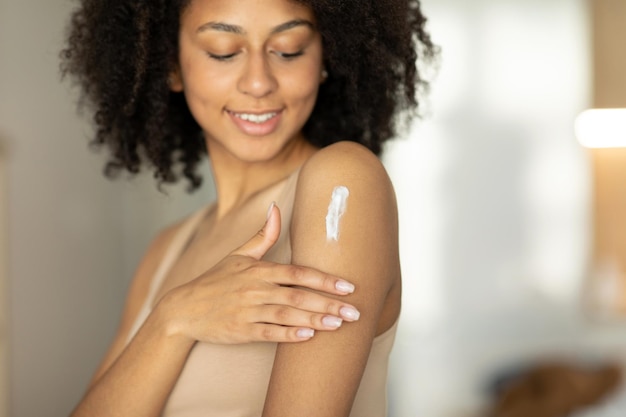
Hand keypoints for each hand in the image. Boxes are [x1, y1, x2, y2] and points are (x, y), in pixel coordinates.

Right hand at [159, 203, 360, 343]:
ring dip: (314, 319)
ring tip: (339, 325)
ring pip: (286, 315)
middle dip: (328, 303)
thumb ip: (262, 235)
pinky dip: (288, 335)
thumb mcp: (238, 255)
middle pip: (297, 295)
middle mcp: (256, 289)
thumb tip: (276, 207)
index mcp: (259, 270)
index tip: (349, 286)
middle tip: (355, 311)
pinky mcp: (241, 332)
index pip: (298, 273)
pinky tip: (308, 337)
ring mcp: (248, 311)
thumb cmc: (216, 280)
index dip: (325, 280)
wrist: (184, 308)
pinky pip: (268, 333)